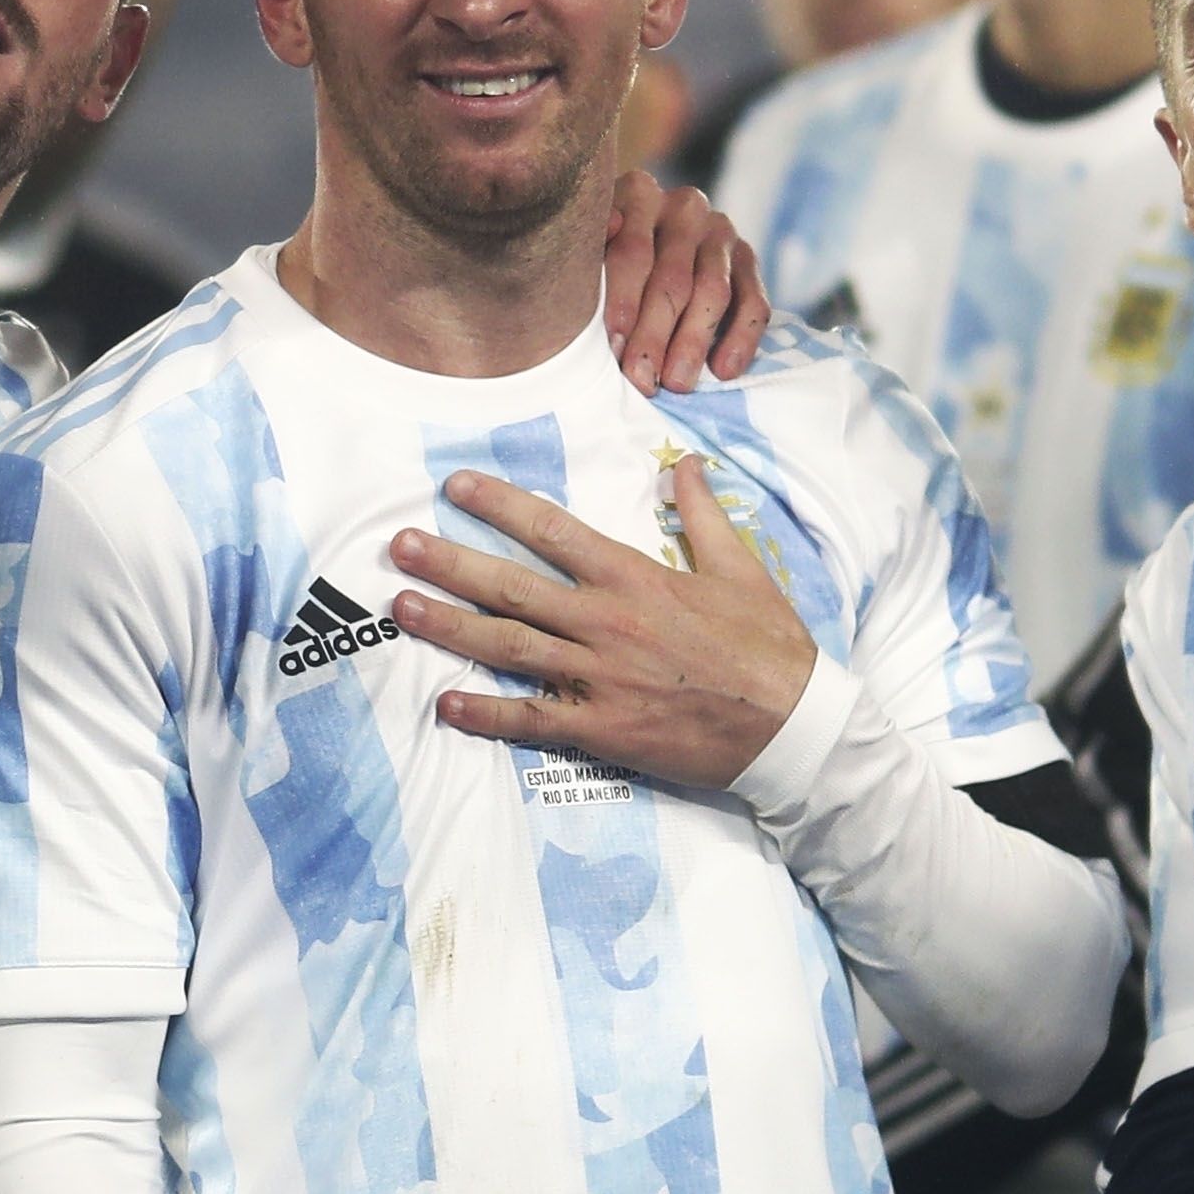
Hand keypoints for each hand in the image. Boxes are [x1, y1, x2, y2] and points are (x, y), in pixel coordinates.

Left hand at [391, 460, 815, 789]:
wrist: (793, 725)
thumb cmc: (769, 645)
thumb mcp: (740, 568)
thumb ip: (702, 515)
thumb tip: (685, 465)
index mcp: (636, 577)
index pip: (553, 531)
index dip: (499, 506)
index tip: (456, 487)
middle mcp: (607, 621)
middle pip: (512, 586)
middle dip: (450, 563)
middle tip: (400, 546)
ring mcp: (600, 677)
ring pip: (508, 645)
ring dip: (450, 626)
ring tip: (402, 609)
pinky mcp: (602, 729)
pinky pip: (531, 719)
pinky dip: (485, 714)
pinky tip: (445, 703)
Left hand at [599, 169, 767, 392]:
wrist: (649, 255)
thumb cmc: (601, 264)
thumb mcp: (586, 252)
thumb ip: (590, 251)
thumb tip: (610, 227)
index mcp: (637, 194)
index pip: (633, 251)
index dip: (623, 302)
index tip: (614, 347)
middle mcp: (684, 206)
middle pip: (673, 277)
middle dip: (655, 334)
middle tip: (641, 379)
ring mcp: (720, 231)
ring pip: (713, 291)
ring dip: (693, 343)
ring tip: (676, 383)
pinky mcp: (748, 259)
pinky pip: (755, 302)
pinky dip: (741, 339)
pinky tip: (723, 372)